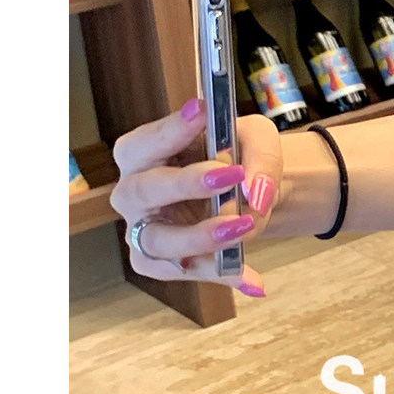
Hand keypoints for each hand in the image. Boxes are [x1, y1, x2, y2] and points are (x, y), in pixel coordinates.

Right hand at [109, 97, 284, 293]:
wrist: (252, 192)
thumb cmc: (239, 156)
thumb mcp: (258, 141)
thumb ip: (259, 157)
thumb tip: (254, 192)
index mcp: (144, 152)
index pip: (146, 141)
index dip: (171, 130)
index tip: (202, 112)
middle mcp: (134, 191)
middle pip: (143, 190)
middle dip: (186, 184)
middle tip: (230, 175)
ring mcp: (144, 230)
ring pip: (159, 241)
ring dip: (202, 235)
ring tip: (245, 225)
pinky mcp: (161, 262)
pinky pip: (187, 271)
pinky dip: (222, 274)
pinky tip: (253, 281)